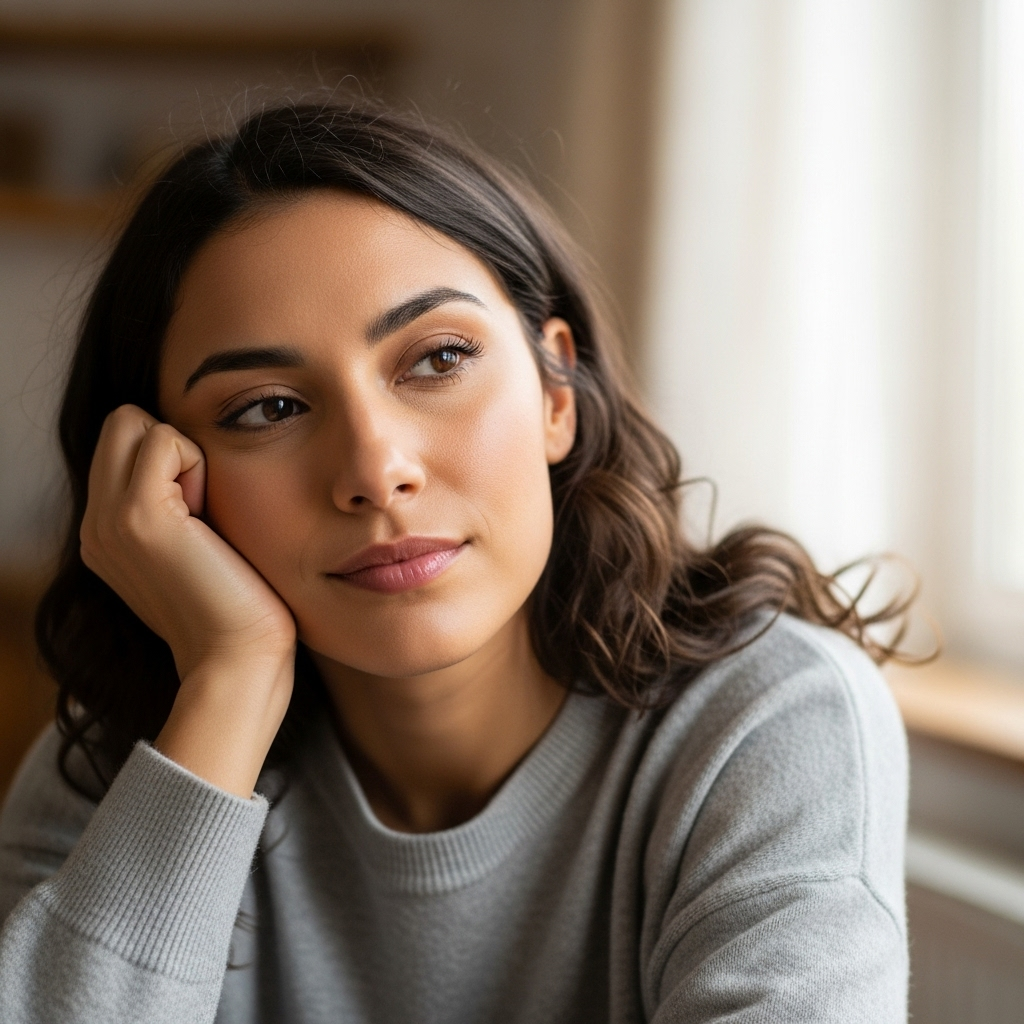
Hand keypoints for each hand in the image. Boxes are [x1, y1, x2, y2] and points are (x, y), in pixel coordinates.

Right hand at [80, 404, 295, 795]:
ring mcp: (108, 520)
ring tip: (204, 520)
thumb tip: (195, 463)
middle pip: (121, 422)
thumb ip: (178, 506)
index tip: (200, 516)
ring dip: (186, 456)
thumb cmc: (239, 606)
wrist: (238, 659)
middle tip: (202, 508)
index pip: (122, 442)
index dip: (170, 459)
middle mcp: (94, 524)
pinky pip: (163, 438)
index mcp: (105, 532)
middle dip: (170, 446)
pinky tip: (208, 522)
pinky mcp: (138, 516)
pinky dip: (197, 464)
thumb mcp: (195, 548)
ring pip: (136, 422)